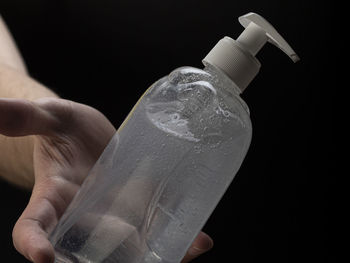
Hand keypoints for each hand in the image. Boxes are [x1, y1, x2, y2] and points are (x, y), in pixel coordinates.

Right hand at [0, 97, 212, 262]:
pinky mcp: (139, 211)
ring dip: (151, 257)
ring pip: (128, 249)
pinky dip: (175, 240)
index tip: (43, 257)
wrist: (89, 140)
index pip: (34, 227)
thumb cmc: (64, 130)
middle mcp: (82, 217)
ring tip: (184, 253)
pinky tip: (198, 241)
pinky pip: (155, 231)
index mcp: (52, 197)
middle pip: (85, 253)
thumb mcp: (49, 117)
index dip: (34, 244)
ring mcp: (114, 217)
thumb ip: (25, 117)